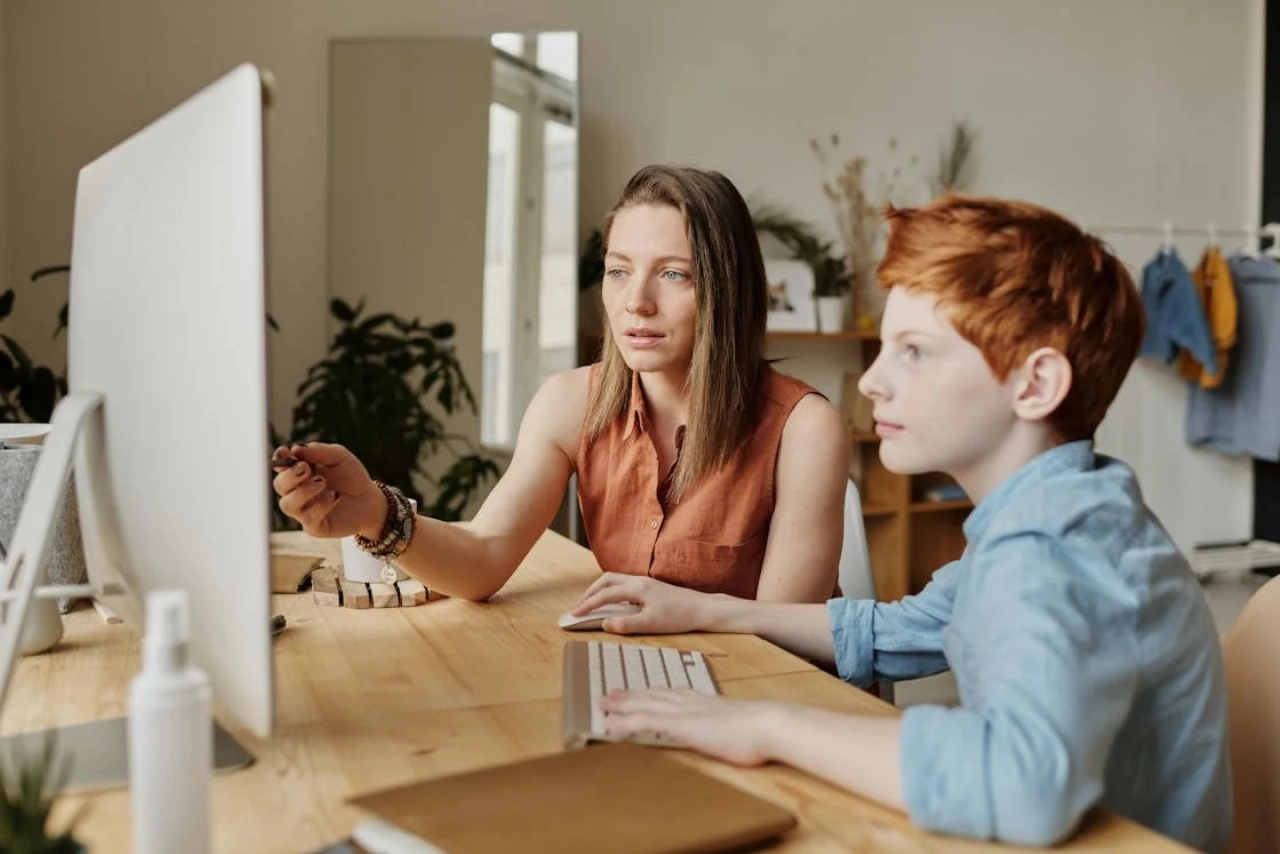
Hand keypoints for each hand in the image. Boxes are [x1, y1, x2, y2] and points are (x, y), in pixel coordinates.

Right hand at [270, 442, 384, 538]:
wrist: (369, 499)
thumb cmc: (351, 476)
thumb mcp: (339, 457)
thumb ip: (319, 451)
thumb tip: (296, 448)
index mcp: (299, 472)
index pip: (280, 466)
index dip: (279, 459)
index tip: (285, 452)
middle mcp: (297, 492)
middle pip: (279, 486)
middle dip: (289, 476)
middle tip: (306, 468)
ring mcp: (304, 510)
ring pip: (287, 504)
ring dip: (302, 492)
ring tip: (322, 482)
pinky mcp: (315, 526)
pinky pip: (308, 519)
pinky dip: (320, 505)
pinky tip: (335, 496)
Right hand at [569, 573, 716, 633]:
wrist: (703, 609)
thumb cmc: (680, 616)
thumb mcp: (651, 624)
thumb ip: (626, 624)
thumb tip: (605, 624)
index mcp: (637, 588)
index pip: (604, 595)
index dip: (587, 605)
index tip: (574, 614)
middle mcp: (639, 581)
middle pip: (606, 580)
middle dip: (590, 592)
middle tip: (579, 607)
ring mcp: (646, 582)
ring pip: (615, 580)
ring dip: (600, 590)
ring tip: (592, 603)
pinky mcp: (651, 587)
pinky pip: (624, 584)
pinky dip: (612, 590)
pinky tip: (614, 603)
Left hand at [600, 689, 780, 765]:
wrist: (768, 724)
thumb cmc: (762, 729)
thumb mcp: (742, 725)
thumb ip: (730, 726)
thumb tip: (733, 733)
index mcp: (705, 701)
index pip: (671, 693)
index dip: (652, 692)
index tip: (640, 691)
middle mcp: (690, 702)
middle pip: (653, 695)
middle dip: (630, 695)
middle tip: (611, 694)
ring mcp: (684, 712)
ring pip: (643, 705)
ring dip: (621, 705)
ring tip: (603, 705)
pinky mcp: (680, 725)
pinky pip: (644, 723)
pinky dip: (624, 723)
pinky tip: (610, 726)